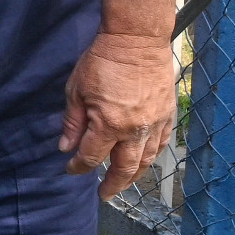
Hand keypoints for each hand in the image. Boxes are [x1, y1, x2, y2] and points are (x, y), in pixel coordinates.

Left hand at [59, 31, 175, 198]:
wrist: (137, 39)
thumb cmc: (102, 60)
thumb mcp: (76, 89)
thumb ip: (72, 122)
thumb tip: (66, 148)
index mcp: (109, 124)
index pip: (92, 157)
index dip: (79, 167)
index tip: (71, 168)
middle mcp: (135, 130)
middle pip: (124, 169)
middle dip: (112, 185)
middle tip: (103, 194)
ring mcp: (155, 123)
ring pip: (146, 160)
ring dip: (134, 176)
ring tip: (123, 182)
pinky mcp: (168, 114)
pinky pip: (162, 143)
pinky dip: (152, 156)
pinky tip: (145, 160)